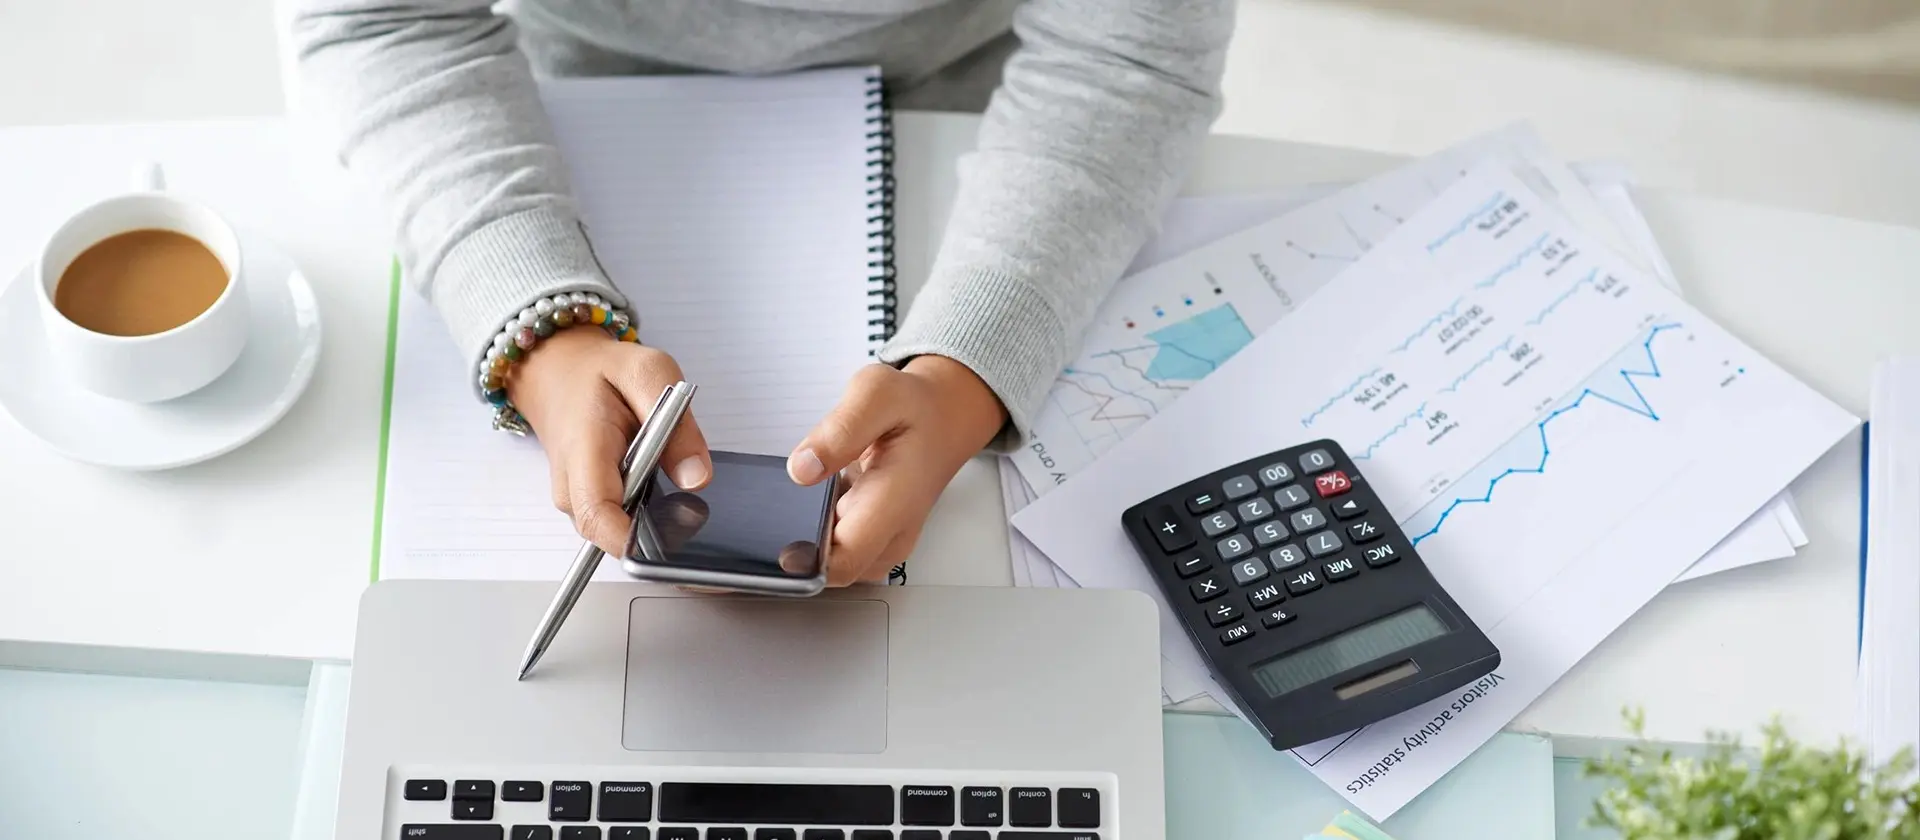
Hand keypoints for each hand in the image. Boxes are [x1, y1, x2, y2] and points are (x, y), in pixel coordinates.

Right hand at [507, 328, 712, 554]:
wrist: (560, 375)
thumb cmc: (602, 375)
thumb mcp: (650, 374)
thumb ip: (676, 424)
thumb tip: (697, 478)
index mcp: (584, 449)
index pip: (597, 513)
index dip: (631, 539)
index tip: (671, 541)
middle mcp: (572, 485)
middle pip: (609, 533)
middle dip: (654, 534)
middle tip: (693, 517)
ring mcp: (577, 499)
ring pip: (616, 532)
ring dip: (651, 521)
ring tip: (675, 489)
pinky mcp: (587, 504)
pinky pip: (618, 523)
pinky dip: (644, 513)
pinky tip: (662, 491)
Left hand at [787, 356, 1007, 585]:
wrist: (944, 420)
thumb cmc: (915, 408)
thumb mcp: (877, 394)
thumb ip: (840, 430)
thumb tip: (802, 469)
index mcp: (894, 501)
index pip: (843, 562)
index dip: (802, 560)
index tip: (776, 535)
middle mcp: (891, 534)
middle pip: (830, 569)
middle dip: (798, 543)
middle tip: (787, 498)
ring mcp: (884, 544)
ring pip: (830, 565)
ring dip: (808, 537)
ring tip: (810, 492)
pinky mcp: (874, 543)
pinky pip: (836, 553)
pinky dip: (818, 531)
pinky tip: (818, 498)